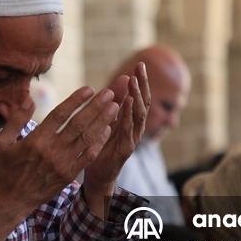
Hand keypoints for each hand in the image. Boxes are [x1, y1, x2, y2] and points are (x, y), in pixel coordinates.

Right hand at [0, 86, 120, 240]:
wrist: (12, 200)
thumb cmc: (5, 169)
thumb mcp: (2, 142)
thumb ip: (16, 119)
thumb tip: (29, 99)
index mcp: (36, 140)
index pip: (60, 115)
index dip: (75, 100)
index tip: (89, 88)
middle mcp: (52, 151)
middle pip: (78, 124)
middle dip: (96, 107)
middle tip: (110, 93)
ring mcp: (62, 164)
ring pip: (87, 139)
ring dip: (102, 121)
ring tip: (114, 107)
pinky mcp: (69, 174)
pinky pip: (88, 156)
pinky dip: (99, 142)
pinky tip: (108, 130)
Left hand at [81, 61, 149, 213]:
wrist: (97, 175)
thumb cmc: (102, 147)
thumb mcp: (108, 120)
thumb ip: (116, 102)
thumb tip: (123, 78)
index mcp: (132, 122)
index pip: (140, 98)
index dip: (142, 82)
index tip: (140, 64)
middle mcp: (135, 130)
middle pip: (143, 104)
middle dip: (143, 85)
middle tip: (140, 68)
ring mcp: (132, 140)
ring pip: (138, 116)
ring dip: (136, 97)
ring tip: (133, 81)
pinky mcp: (124, 150)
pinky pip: (127, 130)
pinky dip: (127, 115)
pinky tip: (126, 103)